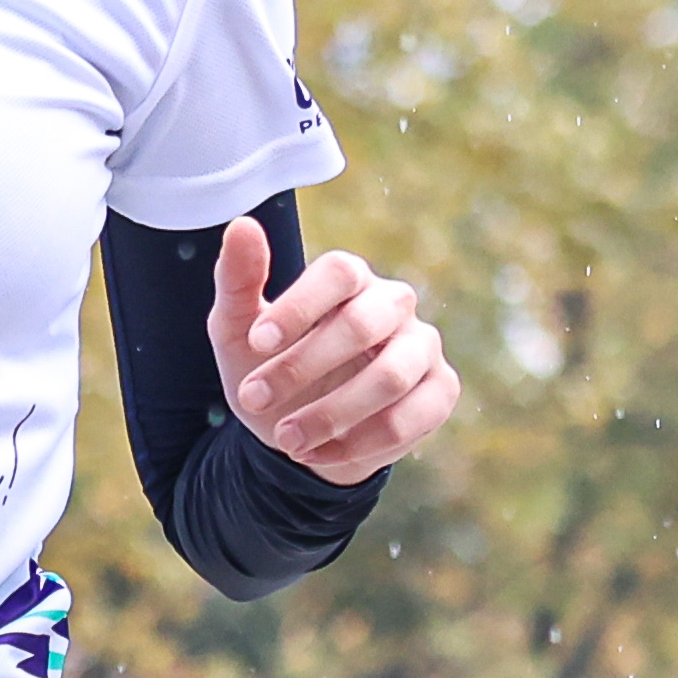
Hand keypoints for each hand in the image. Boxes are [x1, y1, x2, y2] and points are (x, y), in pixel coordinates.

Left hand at [209, 221, 459, 485]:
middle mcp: (393, 305)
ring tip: (283, 439)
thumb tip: (241, 225)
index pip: (339, 272)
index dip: (299, 305)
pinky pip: (408, 419)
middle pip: (363, 324)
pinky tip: (316, 453)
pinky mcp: (440, 392)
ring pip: (390, 378)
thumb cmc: (266, 368)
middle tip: (253, 399)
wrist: (294, 431)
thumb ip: (237, 281)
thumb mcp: (237, 331)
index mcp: (348, 279)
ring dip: (329, 414)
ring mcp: (423, 348)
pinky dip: (356, 443)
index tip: (257, 342)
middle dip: (302, 366)